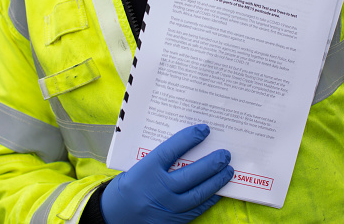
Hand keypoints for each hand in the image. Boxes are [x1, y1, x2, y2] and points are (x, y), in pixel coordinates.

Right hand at [101, 124, 232, 223]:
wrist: (115, 215)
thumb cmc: (128, 186)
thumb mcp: (139, 167)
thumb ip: (159, 158)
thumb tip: (187, 144)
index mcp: (146, 169)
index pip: (172, 149)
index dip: (190, 138)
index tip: (204, 129)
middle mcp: (158, 188)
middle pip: (192, 173)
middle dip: (212, 162)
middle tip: (225, 154)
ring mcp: (168, 206)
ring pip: (199, 193)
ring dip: (217, 181)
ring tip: (228, 170)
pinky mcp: (174, 220)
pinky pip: (197, 208)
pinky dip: (210, 198)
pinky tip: (219, 190)